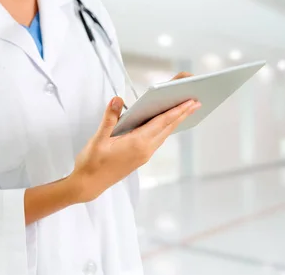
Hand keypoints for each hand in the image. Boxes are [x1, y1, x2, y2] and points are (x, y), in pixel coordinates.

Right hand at [67, 97, 200, 202]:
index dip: (177, 110)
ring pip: (164, 134)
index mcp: (137, 143)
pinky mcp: (140, 157)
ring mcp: (144, 155)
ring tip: (185, 109)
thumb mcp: (98, 138)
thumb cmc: (92, 162)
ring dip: (175, 121)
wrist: (88, 185)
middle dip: (182, 114)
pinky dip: (164, 129)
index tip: (190, 102)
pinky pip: (157, 139)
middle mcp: (145, 150)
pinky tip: (165, 123)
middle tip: (195, 101)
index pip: (162, 122)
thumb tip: (118, 99)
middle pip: (167, 128)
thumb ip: (110, 118)